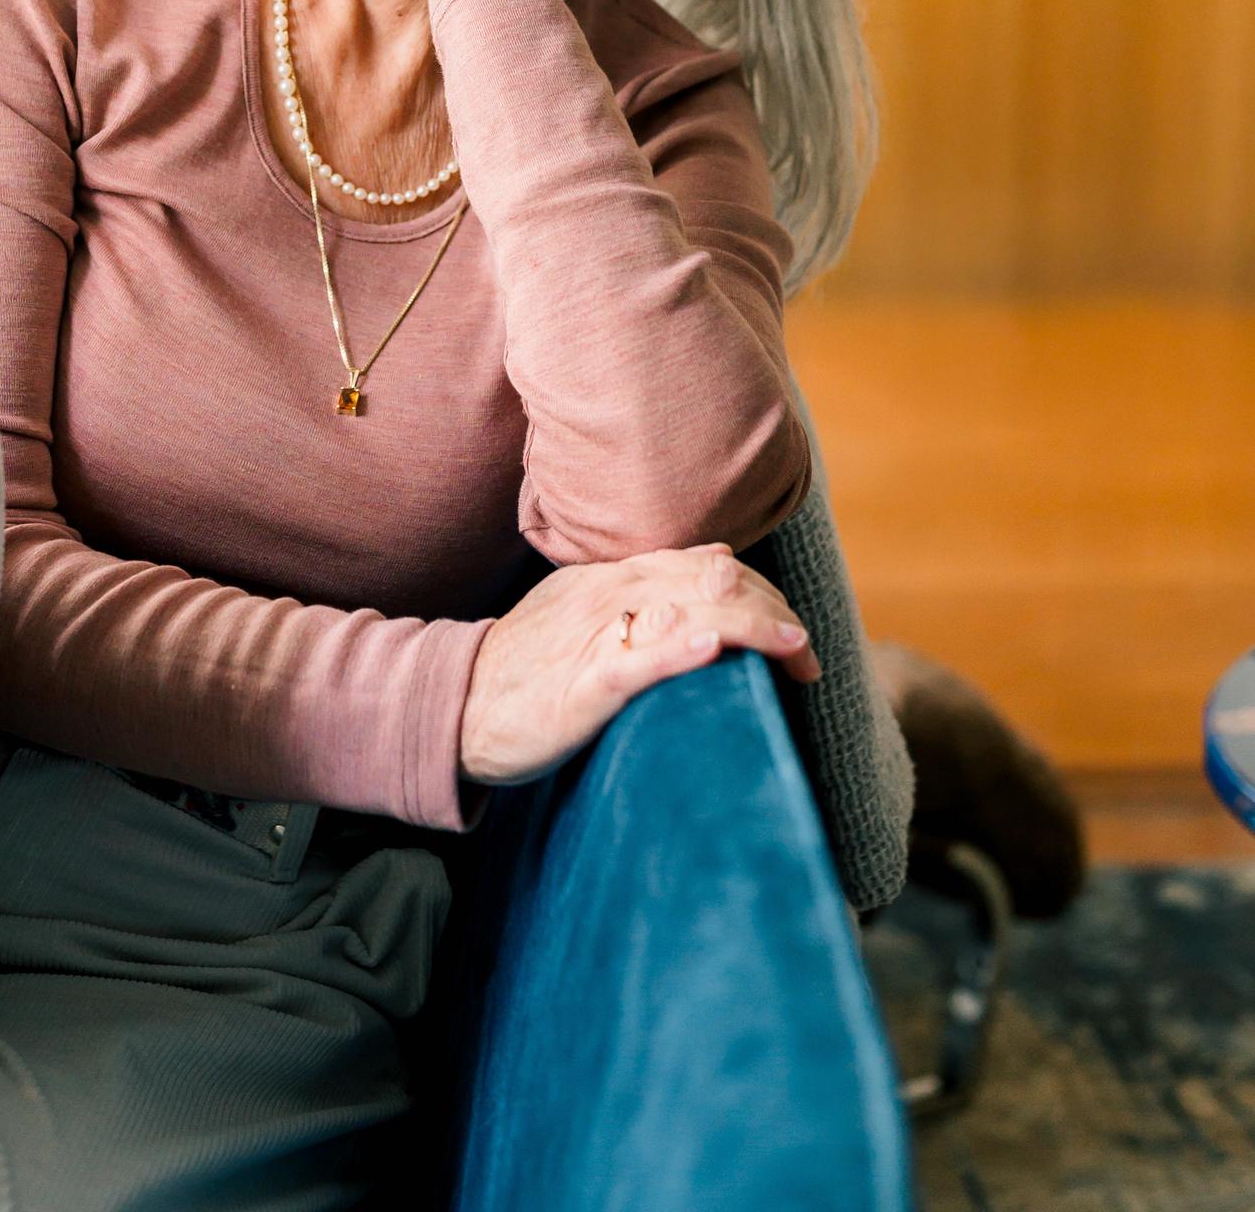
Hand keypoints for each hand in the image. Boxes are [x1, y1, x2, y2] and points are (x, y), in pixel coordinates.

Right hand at [458, 540, 820, 788]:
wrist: (456, 702)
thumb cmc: (527, 665)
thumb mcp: (588, 610)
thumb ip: (650, 587)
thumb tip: (721, 561)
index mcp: (617, 573)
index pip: (711, 565)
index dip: (763, 594)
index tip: (794, 636)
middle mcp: (614, 591)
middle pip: (714, 586)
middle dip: (773, 616)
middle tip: (808, 660)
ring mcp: (597, 634)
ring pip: (688, 613)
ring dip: (751, 627)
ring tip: (795, 646)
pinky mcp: (583, 684)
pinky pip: (635, 662)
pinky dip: (677, 651)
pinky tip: (712, 649)